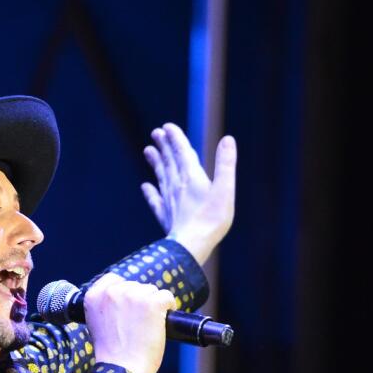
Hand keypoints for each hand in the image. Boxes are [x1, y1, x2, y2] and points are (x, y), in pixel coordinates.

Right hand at [82, 273, 177, 372]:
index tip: (129, 305)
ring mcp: (132, 296)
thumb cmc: (112, 354)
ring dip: (154, 305)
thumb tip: (123, 300)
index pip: (113, 280)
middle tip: (140, 322)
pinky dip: (169, 307)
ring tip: (149, 325)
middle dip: (140, 301)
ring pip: (151, 291)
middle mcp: (111, 292)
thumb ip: (105, 308)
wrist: (121, 370)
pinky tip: (163, 321)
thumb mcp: (96, 325)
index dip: (124, 291)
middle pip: (134, 286)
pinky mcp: (152, 303)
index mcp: (93, 296)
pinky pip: (166, 297)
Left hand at [141, 123, 235, 264]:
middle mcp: (177, 185)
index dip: (175, 138)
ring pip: (160, 177)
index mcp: (192, 177)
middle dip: (163, 146)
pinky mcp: (165, 216)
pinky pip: (155, 200)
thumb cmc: (212, 219)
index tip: (167, 126)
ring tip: (148, 151)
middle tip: (156, 133)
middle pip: (169, 161)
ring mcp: (169, 201)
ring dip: (155, 163)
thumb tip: (228, 139)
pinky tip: (145, 186)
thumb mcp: (225, 189)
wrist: (191, 246)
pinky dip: (150, 192)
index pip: (182, 152)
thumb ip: (225, 164)